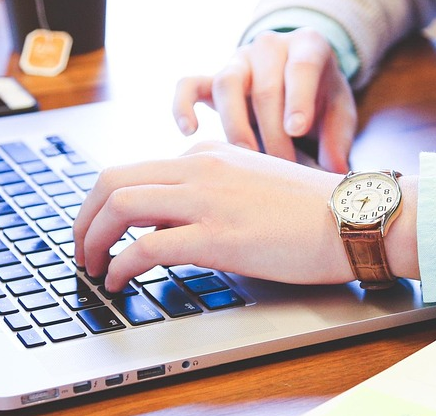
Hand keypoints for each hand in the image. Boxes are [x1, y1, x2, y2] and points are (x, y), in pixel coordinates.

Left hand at [73, 141, 355, 290]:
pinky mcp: (217, 235)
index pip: (136, 170)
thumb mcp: (251, 184)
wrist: (355, 217)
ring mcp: (207, 199)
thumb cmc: (313, 210)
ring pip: (120, 206)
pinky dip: (120, 265)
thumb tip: (167, 225)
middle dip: (84, 217)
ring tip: (92, 267)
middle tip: (80, 248)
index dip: (105, 204)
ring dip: (92, 239)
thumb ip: (209, 193)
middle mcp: (200, 167)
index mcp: (208, 154)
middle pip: (113, 180)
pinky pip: (146, 246)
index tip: (100, 230)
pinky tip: (119, 281)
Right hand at [173, 28, 355, 172]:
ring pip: (227, 84)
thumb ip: (339, 138)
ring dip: (236, 126)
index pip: (301, 66)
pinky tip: (189, 131)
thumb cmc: (322, 97)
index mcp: (308, 46)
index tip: (296, 129)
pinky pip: (189, 84)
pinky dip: (183, 105)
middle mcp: (270, 46)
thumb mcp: (340, 111)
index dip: (298, 98)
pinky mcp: (212, 78)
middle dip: (272, 132)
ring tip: (247, 159)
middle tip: (282, 167)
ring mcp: (238, 60)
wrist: (298, 77)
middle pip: (265, 86)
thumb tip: (335, 171)